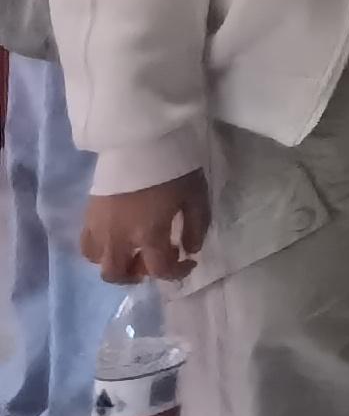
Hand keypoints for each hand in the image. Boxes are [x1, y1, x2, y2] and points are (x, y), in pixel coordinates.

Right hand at [83, 175, 206, 283]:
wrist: (141, 141)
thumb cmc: (173, 168)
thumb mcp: (196, 197)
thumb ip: (196, 227)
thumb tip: (190, 250)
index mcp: (148, 234)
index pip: (160, 269)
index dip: (177, 273)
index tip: (188, 262)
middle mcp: (118, 238)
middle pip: (117, 274)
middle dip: (138, 274)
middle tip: (153, 261)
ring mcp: (98, 227)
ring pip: (98, 262)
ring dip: (117, 263)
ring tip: (133, 251)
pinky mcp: (87, 215)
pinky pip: (86, 244)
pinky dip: (100, 250)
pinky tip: (116, 238)